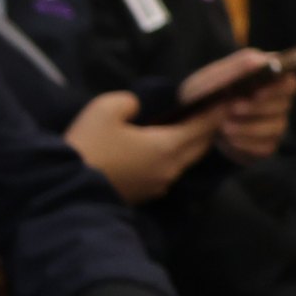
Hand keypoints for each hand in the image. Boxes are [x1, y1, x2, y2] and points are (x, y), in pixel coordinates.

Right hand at [59, 90, 219, 203]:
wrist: (69, 187)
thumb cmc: (90, 146)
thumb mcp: (104, 108)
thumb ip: (129, 102)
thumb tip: (136, 108)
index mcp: (167, 145)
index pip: (203, 126)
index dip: (216, 112)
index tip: (227, 100)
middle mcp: (171, 167)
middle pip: (200, 146)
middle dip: (207, 129)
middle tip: (211, 113)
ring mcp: (159, 184)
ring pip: (184, 161)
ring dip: (189, 145)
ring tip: (185, 130)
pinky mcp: (145, 195)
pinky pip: (167, 172)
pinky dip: (171, 158)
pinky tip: (158, 151)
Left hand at [197, 53, 295, 159]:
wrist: (191, 124)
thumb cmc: (203, 94)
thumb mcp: (210, 79)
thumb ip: (236, 68)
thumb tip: (260, 62)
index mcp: (268, 79)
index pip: (288, 82)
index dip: (276, 87)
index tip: (256, 91)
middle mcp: (277, 101)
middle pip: (284, 105)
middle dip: (257, 107)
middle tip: (233, 108)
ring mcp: (274, 124)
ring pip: (275, 127)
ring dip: (248, 128)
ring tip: (224, 127)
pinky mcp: (266, 144)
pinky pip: (265, 146)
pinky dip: (245, 143)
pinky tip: (228, 140)